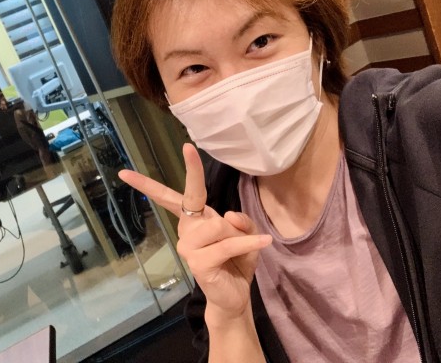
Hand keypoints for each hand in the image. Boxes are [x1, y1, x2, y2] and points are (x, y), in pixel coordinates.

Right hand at [118, 143, 271, 320]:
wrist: (235, 295)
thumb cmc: (237, 261)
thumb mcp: (247, 234)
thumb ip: (242, 221)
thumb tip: (227, 216)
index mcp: (195, 219)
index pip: (179, 194)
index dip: (178, 173)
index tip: (180, 146)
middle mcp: (186, 229)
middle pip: (194, 195)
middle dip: (193, 173)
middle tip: (187, 146)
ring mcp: (188, 246)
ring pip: (217, 224)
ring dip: (237, 234)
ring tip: (240, 247)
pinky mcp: (198, 262)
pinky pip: (227, 244)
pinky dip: (247, 243)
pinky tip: (262, 242)